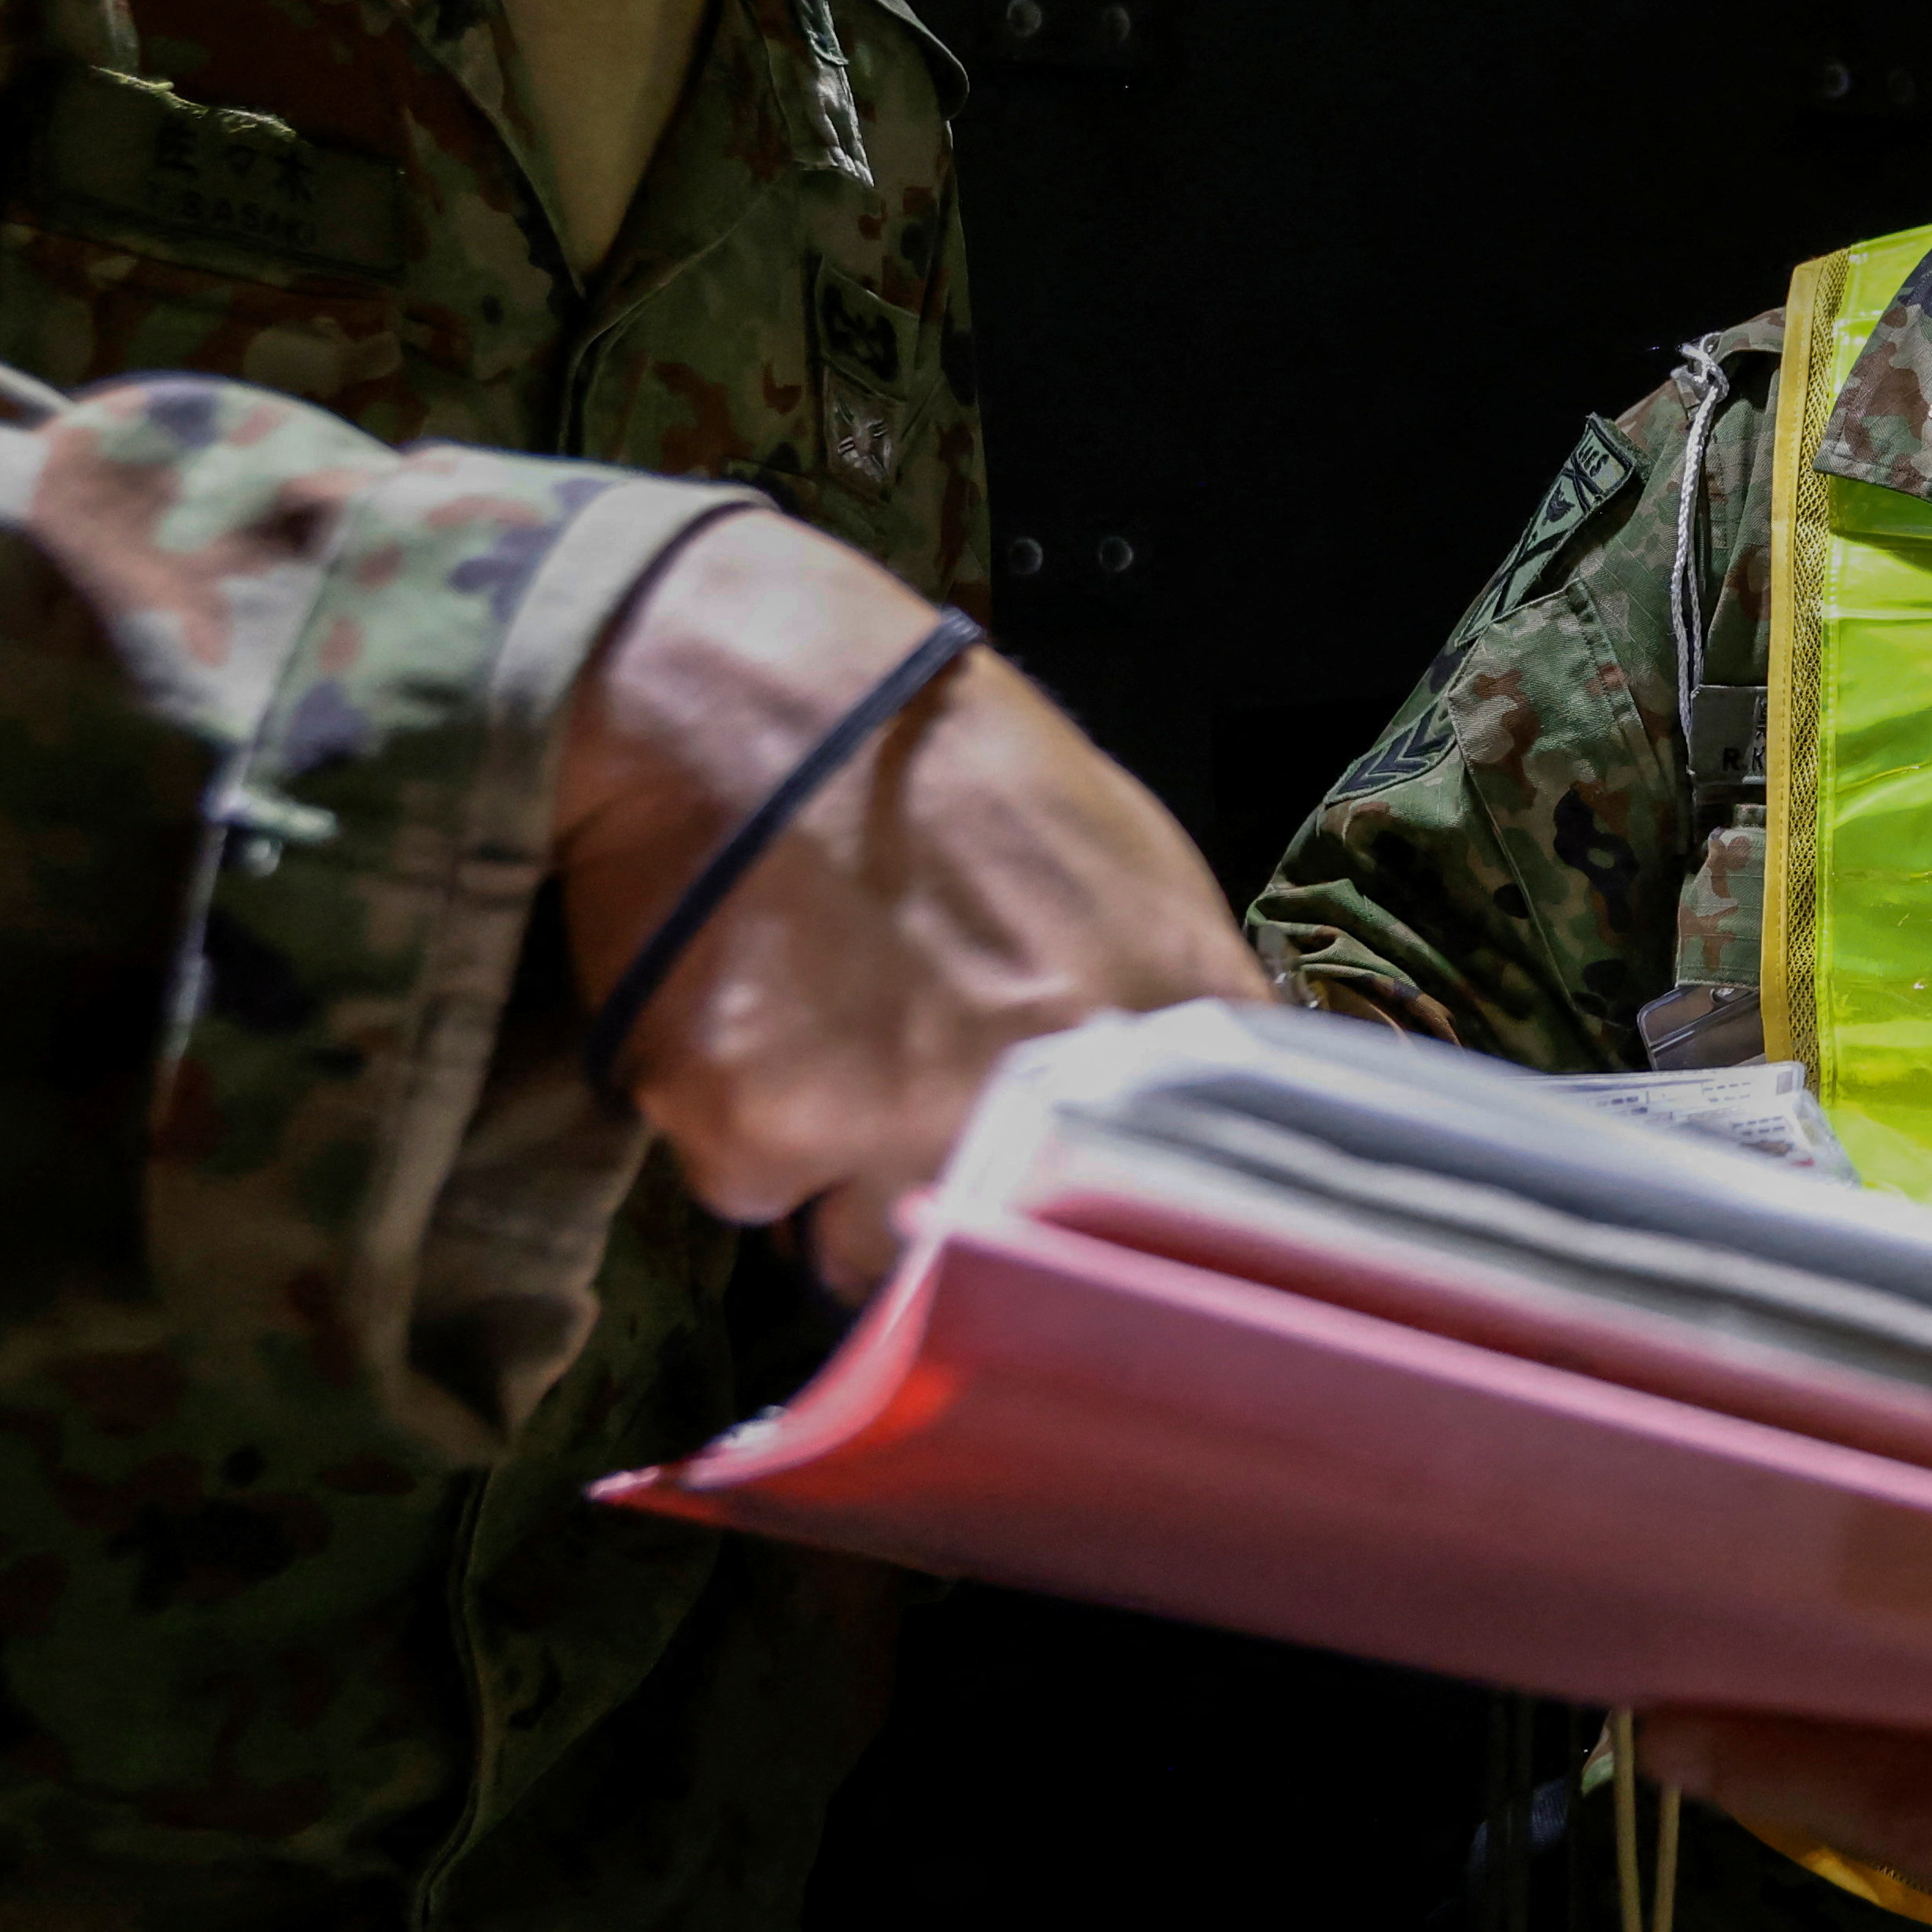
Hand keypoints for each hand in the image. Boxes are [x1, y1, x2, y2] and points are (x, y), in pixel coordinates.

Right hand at [553, 510, 1263, 1285]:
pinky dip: (736, 1130)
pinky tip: (744, 1016)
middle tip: (914, 1090)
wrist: (735, 682)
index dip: (1114, 1222)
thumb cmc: (933, 759)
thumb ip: (1177, 1012)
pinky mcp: (758, 1124)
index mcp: (1169, 1010)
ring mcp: (902, 1110)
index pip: (1189, 1206)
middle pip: (1016, 1249)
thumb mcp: (1129, 864)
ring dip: (845, 1182)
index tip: (1069, 1210)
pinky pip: (747, 1191)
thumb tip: (1196, 1132)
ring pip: (870, 1249)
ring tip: (824, 1043)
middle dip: (966, 1200)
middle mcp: (1052, 1080)